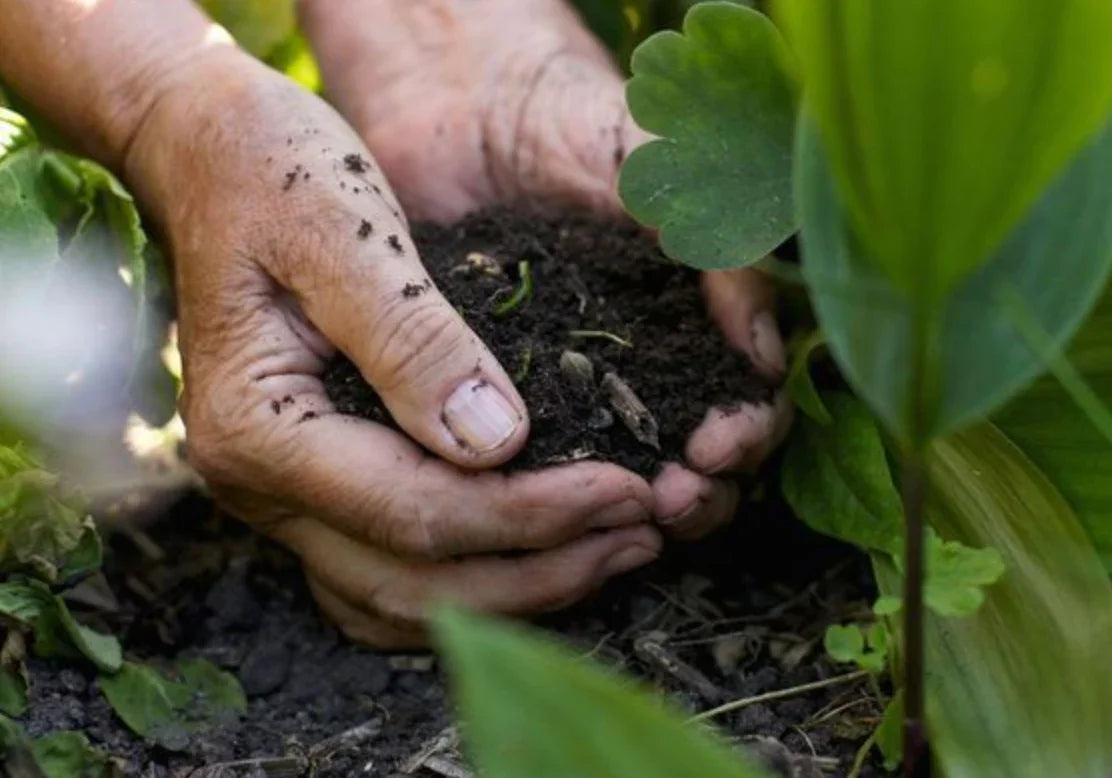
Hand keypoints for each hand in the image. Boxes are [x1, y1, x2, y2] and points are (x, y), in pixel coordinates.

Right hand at [124, 51, 659, 646]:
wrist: (209, 152)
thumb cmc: (270, 170)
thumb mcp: (345, 232)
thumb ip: (413, 340)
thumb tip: (498, 442)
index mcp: (258, 426)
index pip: (416, 513)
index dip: (533, 515)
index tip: (628, 489)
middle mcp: (256, 484)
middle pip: (413, 582)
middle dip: (539, 571)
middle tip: (642, 536)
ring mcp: (276, 494)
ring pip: (398, 599)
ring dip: (510, 591)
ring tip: (612, 552)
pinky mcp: (307, 481)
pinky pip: (384, 571)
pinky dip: (462, 580)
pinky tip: (536, 555)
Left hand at [301, 0, 792, 539]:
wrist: (459, 104)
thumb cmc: (573, 123)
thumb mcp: (665, 173)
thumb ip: (722, 250)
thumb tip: (761, 354)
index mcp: (694, 324)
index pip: (746, 405)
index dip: (746, 436)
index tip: (718, 445)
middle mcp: (641, 367)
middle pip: (694, 462)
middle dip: (699, 491)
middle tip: (671, 498)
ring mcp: (570, 387)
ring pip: (619, 476)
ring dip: (633, 509)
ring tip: (621, 515)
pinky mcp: (497, 394)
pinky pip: (529, 459)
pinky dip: (544, 493)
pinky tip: (540, 507)